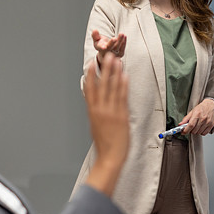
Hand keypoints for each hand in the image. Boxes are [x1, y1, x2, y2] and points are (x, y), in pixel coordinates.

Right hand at [83, 53, 129, 195]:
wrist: (110, 158)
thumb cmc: (105, 144)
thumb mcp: (96, 125)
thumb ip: (98, 112)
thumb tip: (98, 103)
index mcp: (92, 112)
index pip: (89, 89)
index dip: (90, 75)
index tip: (91, 64)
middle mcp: (100, 110)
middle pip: (101, 85)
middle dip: (104, 69)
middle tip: (106, 55)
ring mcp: (111, 112)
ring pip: (112, 88)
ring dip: (114, 72)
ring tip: (116, 60)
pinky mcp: (121, 115)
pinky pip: (122, 96)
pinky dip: (123, 84)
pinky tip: (124, 75)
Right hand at [92, 29, 126, 62]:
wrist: (107, 53)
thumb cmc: (101, 44)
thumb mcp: (96, 40)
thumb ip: (95, 35)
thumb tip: (94, 30)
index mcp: (100, 49)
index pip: (101, 48)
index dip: (102, 47)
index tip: (104, 47)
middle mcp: (107, 52)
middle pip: (110, 48)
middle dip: (112, 43)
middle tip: (114, 38)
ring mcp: (114, 54)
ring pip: (117, 47)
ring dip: (120, 40)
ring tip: (121, 34)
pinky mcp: (120, 54)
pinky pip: (122, 48)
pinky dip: (124, 42)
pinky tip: (124, 36)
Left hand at [179, 98, 213, 135]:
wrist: (211, 105)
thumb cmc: (202, 108)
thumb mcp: (192, 111)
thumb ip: (186, 119)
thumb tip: (180, 125)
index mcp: (197, 114)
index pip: (190, 125)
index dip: (185, 130)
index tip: (183, 132)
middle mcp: (203, 119)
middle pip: (194, 130)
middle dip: (190, 130)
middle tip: (191, 127)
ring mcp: (208, 122)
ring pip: (198, 133)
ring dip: (196, 131)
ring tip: (197, 126)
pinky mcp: (211, 125)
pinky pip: (204, 133)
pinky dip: (201, 132)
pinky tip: (201, 128)